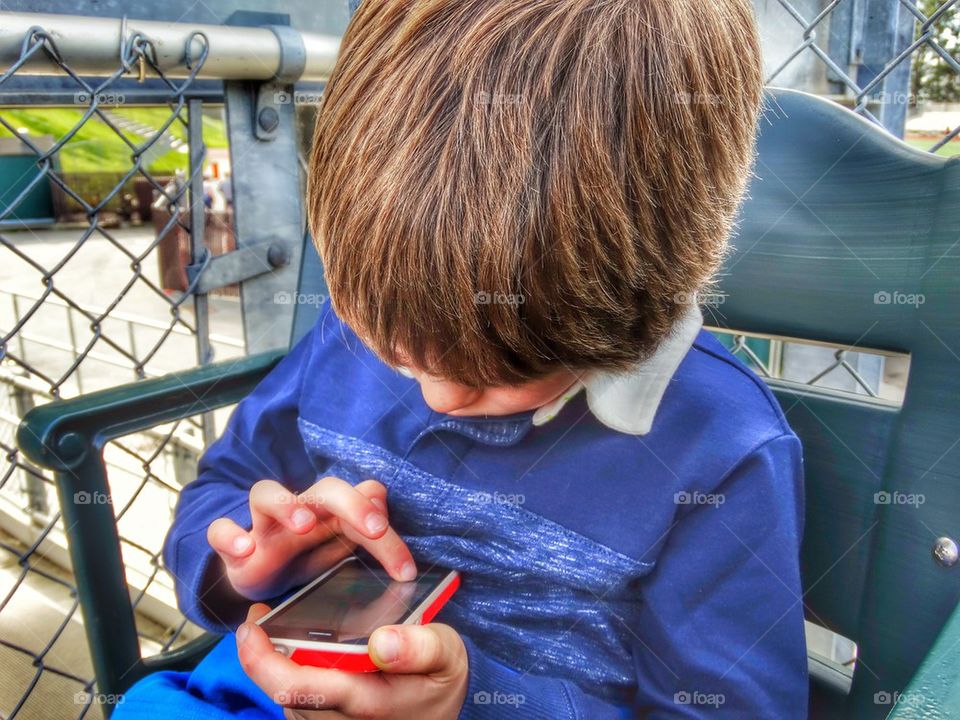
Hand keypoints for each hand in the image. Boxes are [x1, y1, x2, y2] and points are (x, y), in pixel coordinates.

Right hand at [206, 477, 415, 600]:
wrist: (257, 578)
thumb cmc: (303, 557)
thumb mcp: (337, 546)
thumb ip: (362, 525)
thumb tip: (380, 494)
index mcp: (329, 512)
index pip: (361, 504)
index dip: (384, 526)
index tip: (405, 567)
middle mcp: (297, 510)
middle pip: (323, 489)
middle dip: (351, 504)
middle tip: (374, 528)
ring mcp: (262, 525)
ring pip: (264, 492)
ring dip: (287, 504)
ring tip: (304, 524)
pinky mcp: (231, 547)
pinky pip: (219, 530)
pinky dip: (228, 534)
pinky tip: (244, 547)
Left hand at [237, 604, 468, 719]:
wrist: (446, 712)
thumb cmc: (442, 678)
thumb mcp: (446, 655)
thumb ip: (420, 647)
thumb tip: (382, 641)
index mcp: (369, 701)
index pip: (301, 690)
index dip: (264, 663)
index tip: (251, 629)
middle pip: (284, 695)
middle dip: (261, 659)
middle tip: (255, 622)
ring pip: (287, 701)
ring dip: (272, 668)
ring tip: (270, 629)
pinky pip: (299, 703)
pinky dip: (289, 676)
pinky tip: (293, 650)